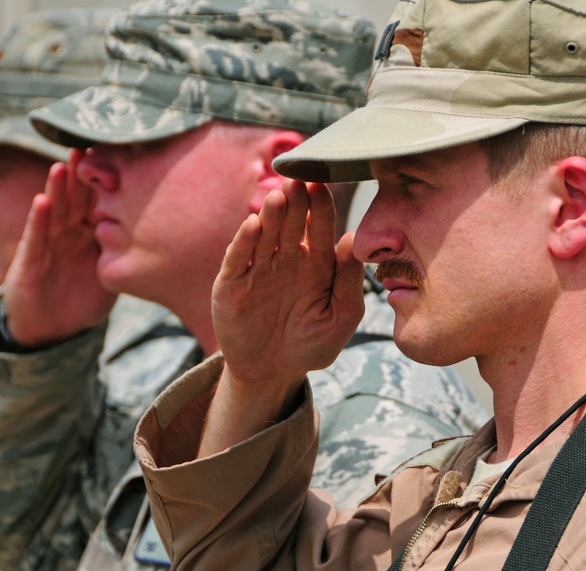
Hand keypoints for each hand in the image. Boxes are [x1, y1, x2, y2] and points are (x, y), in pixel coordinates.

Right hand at [2, 150, 116, 346]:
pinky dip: (39, 220)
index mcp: (89, 233)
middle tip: (86, 147)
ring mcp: (48, 243)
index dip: (104, 182)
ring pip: (54, 211)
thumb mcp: (112, 276)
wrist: (52, 329)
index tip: (116, 157)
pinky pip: (35, 237)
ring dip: (57, 189)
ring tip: (63, 166)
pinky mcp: (29, 260)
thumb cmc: (83, 300)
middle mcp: (68, 233)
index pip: (98, 202)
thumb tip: (164, 241)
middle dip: (80, 175)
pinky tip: (42, 202)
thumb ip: (127, 255)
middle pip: (75, 198)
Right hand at [213, 179, 365, 392]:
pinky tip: (252, 225)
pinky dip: (244, 242)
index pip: (320, 228)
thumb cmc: (311, 344)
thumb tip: (353, 239)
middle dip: (296, 203)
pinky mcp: (232, 283)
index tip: (324, 186)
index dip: (321, 208)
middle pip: (291, 224)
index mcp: (316, 263)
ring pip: (264, 235)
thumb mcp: (341, 316)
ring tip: (278, 197)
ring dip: (270, 216)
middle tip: (300, 181)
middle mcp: (287, 259)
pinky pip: (239, 259)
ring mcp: (258, 268)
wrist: (273, 373)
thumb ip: (349, 281)